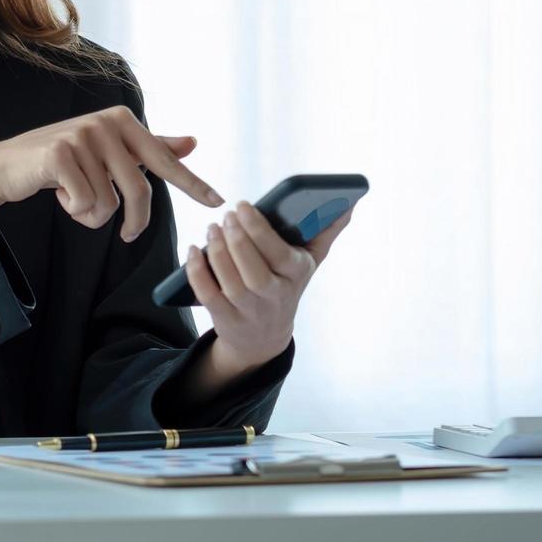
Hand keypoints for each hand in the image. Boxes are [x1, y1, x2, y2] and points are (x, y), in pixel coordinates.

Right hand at [0, 105, 223, 240]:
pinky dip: (74, 210)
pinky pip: (85, 204)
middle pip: (139, 191)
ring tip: (75, 197)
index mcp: (124, 120)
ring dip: (93, 216)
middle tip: (127, 235)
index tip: (219, 202)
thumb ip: (150, 147)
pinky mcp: (59, 154)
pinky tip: (60, 194)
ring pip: (109, 203)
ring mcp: (81, 136)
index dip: (193, 184)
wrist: (10, 165)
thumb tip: (193, 142)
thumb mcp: (110, 151)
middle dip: (134, 222)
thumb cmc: (65, 160)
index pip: (165, 161)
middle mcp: (106, 122)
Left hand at [183, 200, 354, 372]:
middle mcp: (274, 295)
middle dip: (237, 240)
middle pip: (254, 271)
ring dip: (217, 253)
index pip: (279, 254)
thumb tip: (348, 204)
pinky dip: (197, 273)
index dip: (258, 230)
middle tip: (226, 215)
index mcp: (296, 275)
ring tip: (212, 228)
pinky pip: (209, 296)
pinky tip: (193, 250)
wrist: (264, 337)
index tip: (243, 205)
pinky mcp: (226, 318)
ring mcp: (249, 310)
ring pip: (231, 283)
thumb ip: (325, 232)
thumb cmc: (285, 285)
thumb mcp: (308, 262)